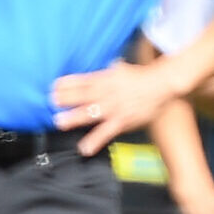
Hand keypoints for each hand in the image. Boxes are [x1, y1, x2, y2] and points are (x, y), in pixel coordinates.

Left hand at [52, 59, 185, 154]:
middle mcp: (108, 92)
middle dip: (66, 98)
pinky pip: (107, 132)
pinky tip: (85, 148)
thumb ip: (109, 69)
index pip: (83, 80)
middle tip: (51, 102)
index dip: (67, 83)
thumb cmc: (142, 77)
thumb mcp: (122, 68)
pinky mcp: (123, 121)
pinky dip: (95, 140)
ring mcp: (115, 107)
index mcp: (106, 78)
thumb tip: (105, 65)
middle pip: (84, 95)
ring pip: (91, 113)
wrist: (162, 84)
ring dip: (75, 118)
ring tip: (60, 122)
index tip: (53, 86)